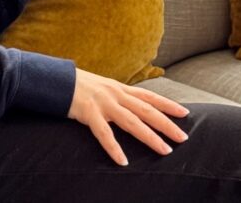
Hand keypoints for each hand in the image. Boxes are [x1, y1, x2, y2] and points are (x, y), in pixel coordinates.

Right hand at [68, 68, 189, 165]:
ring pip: (133, 122)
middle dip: (167, 124)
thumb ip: (117, 96)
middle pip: (148, 111)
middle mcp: (116, 94)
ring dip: (151, 137)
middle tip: (183, 137)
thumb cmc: (79, 86)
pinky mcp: (89, 113)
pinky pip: (104, 134)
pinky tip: (123, 162)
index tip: (185, 113)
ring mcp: (104, 103)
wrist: (55, 79)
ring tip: (165, 151)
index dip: (168, 105)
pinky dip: (114, 148)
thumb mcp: (103, 88)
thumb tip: (131, 106)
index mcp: (121, 88)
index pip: (150, 97)